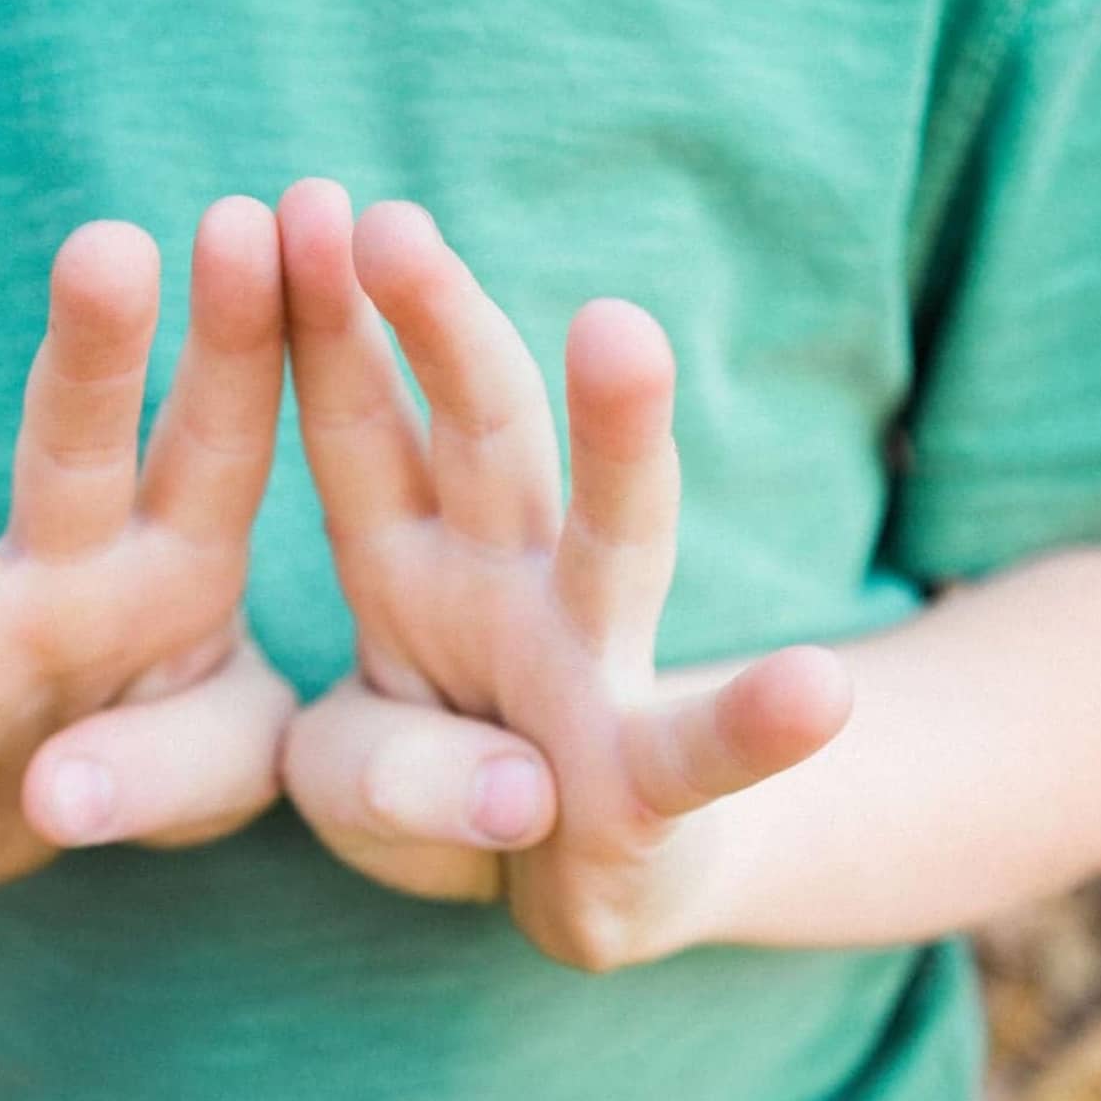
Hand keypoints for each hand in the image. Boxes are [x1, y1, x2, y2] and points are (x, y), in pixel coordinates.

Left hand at [274, 180, 851, 969]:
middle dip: (440, 331)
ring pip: (615, 538)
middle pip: (481, 440)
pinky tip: (814, 693)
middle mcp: (509, 587)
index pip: (359, 432)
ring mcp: (593, 669)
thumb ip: (366, 773)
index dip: (321, 330)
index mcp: (406, 567)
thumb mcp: (356, 786)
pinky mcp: (655, 779)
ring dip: (616, 438)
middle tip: (391, 225)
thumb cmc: (451, 803)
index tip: (285, 215)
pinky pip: (706, 746)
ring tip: (617, 333)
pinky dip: (756, 722)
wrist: (584, 884)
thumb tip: (498, 788)